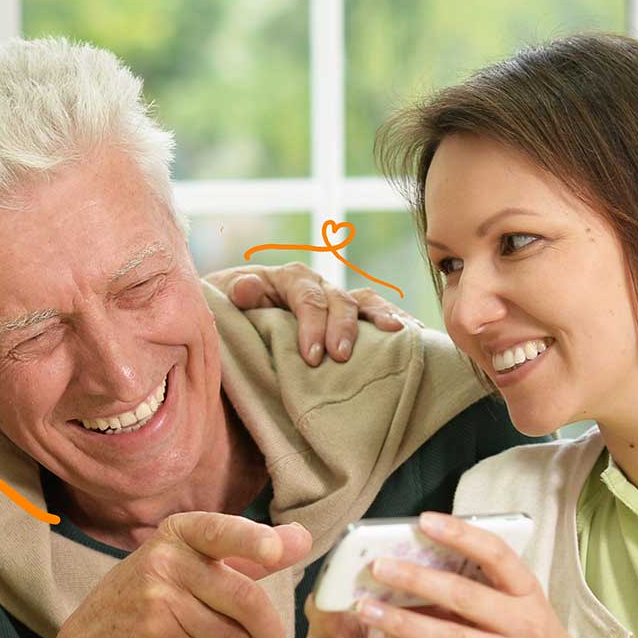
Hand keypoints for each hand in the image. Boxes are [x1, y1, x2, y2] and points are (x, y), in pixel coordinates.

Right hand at [55, 511, 311, 637]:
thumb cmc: (157, 596)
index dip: (252, 541)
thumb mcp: (195, 563)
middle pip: (243, 599)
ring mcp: (156, 599)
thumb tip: (303, 537)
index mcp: (181, 533)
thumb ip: (250, 553)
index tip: (275, 553)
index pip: (222, 531)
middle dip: (267, 632)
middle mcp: (165, 560)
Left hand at [209, 260, 408, 365]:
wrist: (235, 312)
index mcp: (289, 279)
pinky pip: (376, 312)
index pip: (306, 298)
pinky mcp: (349, 315)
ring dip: (379, 318)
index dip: (312, 325)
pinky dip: (395, 321)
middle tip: (341, 357)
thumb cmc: (231, 312)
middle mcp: (317, 284)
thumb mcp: (225, 300)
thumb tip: (244, 289)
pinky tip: (413, 336)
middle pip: (338, 300)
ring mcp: (336, 299)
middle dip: (342, 327)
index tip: (312, 357)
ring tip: (396, 335)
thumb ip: (236, 295)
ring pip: (364, 301)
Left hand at [349, 512, 589, 637]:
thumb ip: (485, 588)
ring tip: (369, 609)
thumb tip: (422, 563)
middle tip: (378, 566)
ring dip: (405, 623)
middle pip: (465, 597)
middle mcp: (525, 623)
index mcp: (529, 593)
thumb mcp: (524, 608)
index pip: (497, 555)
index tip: (424, 521)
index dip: (461, 535)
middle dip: (417, 579)